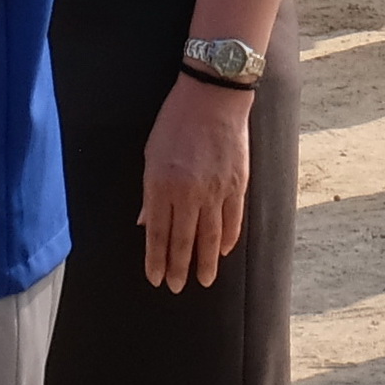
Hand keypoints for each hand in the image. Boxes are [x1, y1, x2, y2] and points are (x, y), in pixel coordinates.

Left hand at [139, 76, 257, 289]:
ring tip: (205, 280)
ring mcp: (216, 190)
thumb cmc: (176, 122)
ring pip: (210, 237)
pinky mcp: (238, 184)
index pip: (158, 233)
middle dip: (179, 268)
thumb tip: (146, 222)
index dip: (156, 259)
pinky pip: (233, 220)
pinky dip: (228, 238)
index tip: (155, 278)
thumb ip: (150, 192)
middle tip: (177, 287)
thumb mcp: (152, 154)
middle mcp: (189, 192)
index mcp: (162, 184)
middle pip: (183, 241)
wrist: (213, 97)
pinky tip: (223, 251)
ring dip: (206, 262)